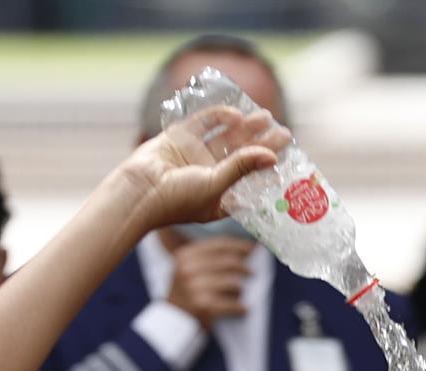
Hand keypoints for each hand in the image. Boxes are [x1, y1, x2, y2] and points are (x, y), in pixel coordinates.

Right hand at [109, 106, 287, 234]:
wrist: (139, 191)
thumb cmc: (178, 200)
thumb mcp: (216, 186)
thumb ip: (242, 167)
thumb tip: (272, 155)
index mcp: (219, 196)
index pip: (250, 177)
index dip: (267, 164)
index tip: (286, 152)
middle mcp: (208, 175)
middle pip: (241, 154)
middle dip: (261, 142)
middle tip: (282, 130)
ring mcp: (194, 156)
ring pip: (225, 137)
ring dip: (245, 127)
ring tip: (264, 116)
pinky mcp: (180, 138)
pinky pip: (203, 123)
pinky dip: (218, 117)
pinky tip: (235, 115)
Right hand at [166, 238, 254, 328]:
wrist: (172, 321)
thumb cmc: (186, 294)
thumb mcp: (188, 268)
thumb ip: (210, 257)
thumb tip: (246, 248)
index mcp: (185, 256)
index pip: (218, 245)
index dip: (238, 245)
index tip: (252, 248)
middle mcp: (188, 270)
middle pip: (228, 262)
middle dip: (244, 267)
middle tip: (253, 272)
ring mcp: (195, 288)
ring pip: (232, 282)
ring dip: (241, 288)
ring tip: (242, 292)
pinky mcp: (203, 306)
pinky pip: (231, 304)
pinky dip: (240, 307)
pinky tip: (244, 309)